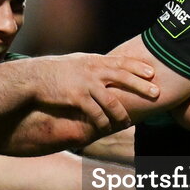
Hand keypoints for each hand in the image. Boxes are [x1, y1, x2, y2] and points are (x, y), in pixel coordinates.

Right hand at [30, 54, 156, 131]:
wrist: (34, 78)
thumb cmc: (55, 71)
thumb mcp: (76, 62)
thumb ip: (92, 65)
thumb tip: (106, 66)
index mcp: (93, 61)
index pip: (121, 61)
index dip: (137, 67)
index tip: (152, 72)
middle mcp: (92, 70)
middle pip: (123, 78)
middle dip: (141, 86)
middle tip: (156, 94)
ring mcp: (85, 84)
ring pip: (112, 101)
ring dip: (122, 114)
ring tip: (128, 123)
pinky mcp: (77, 98)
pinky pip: (96, 114)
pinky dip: (103, 122)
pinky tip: (107, 129)